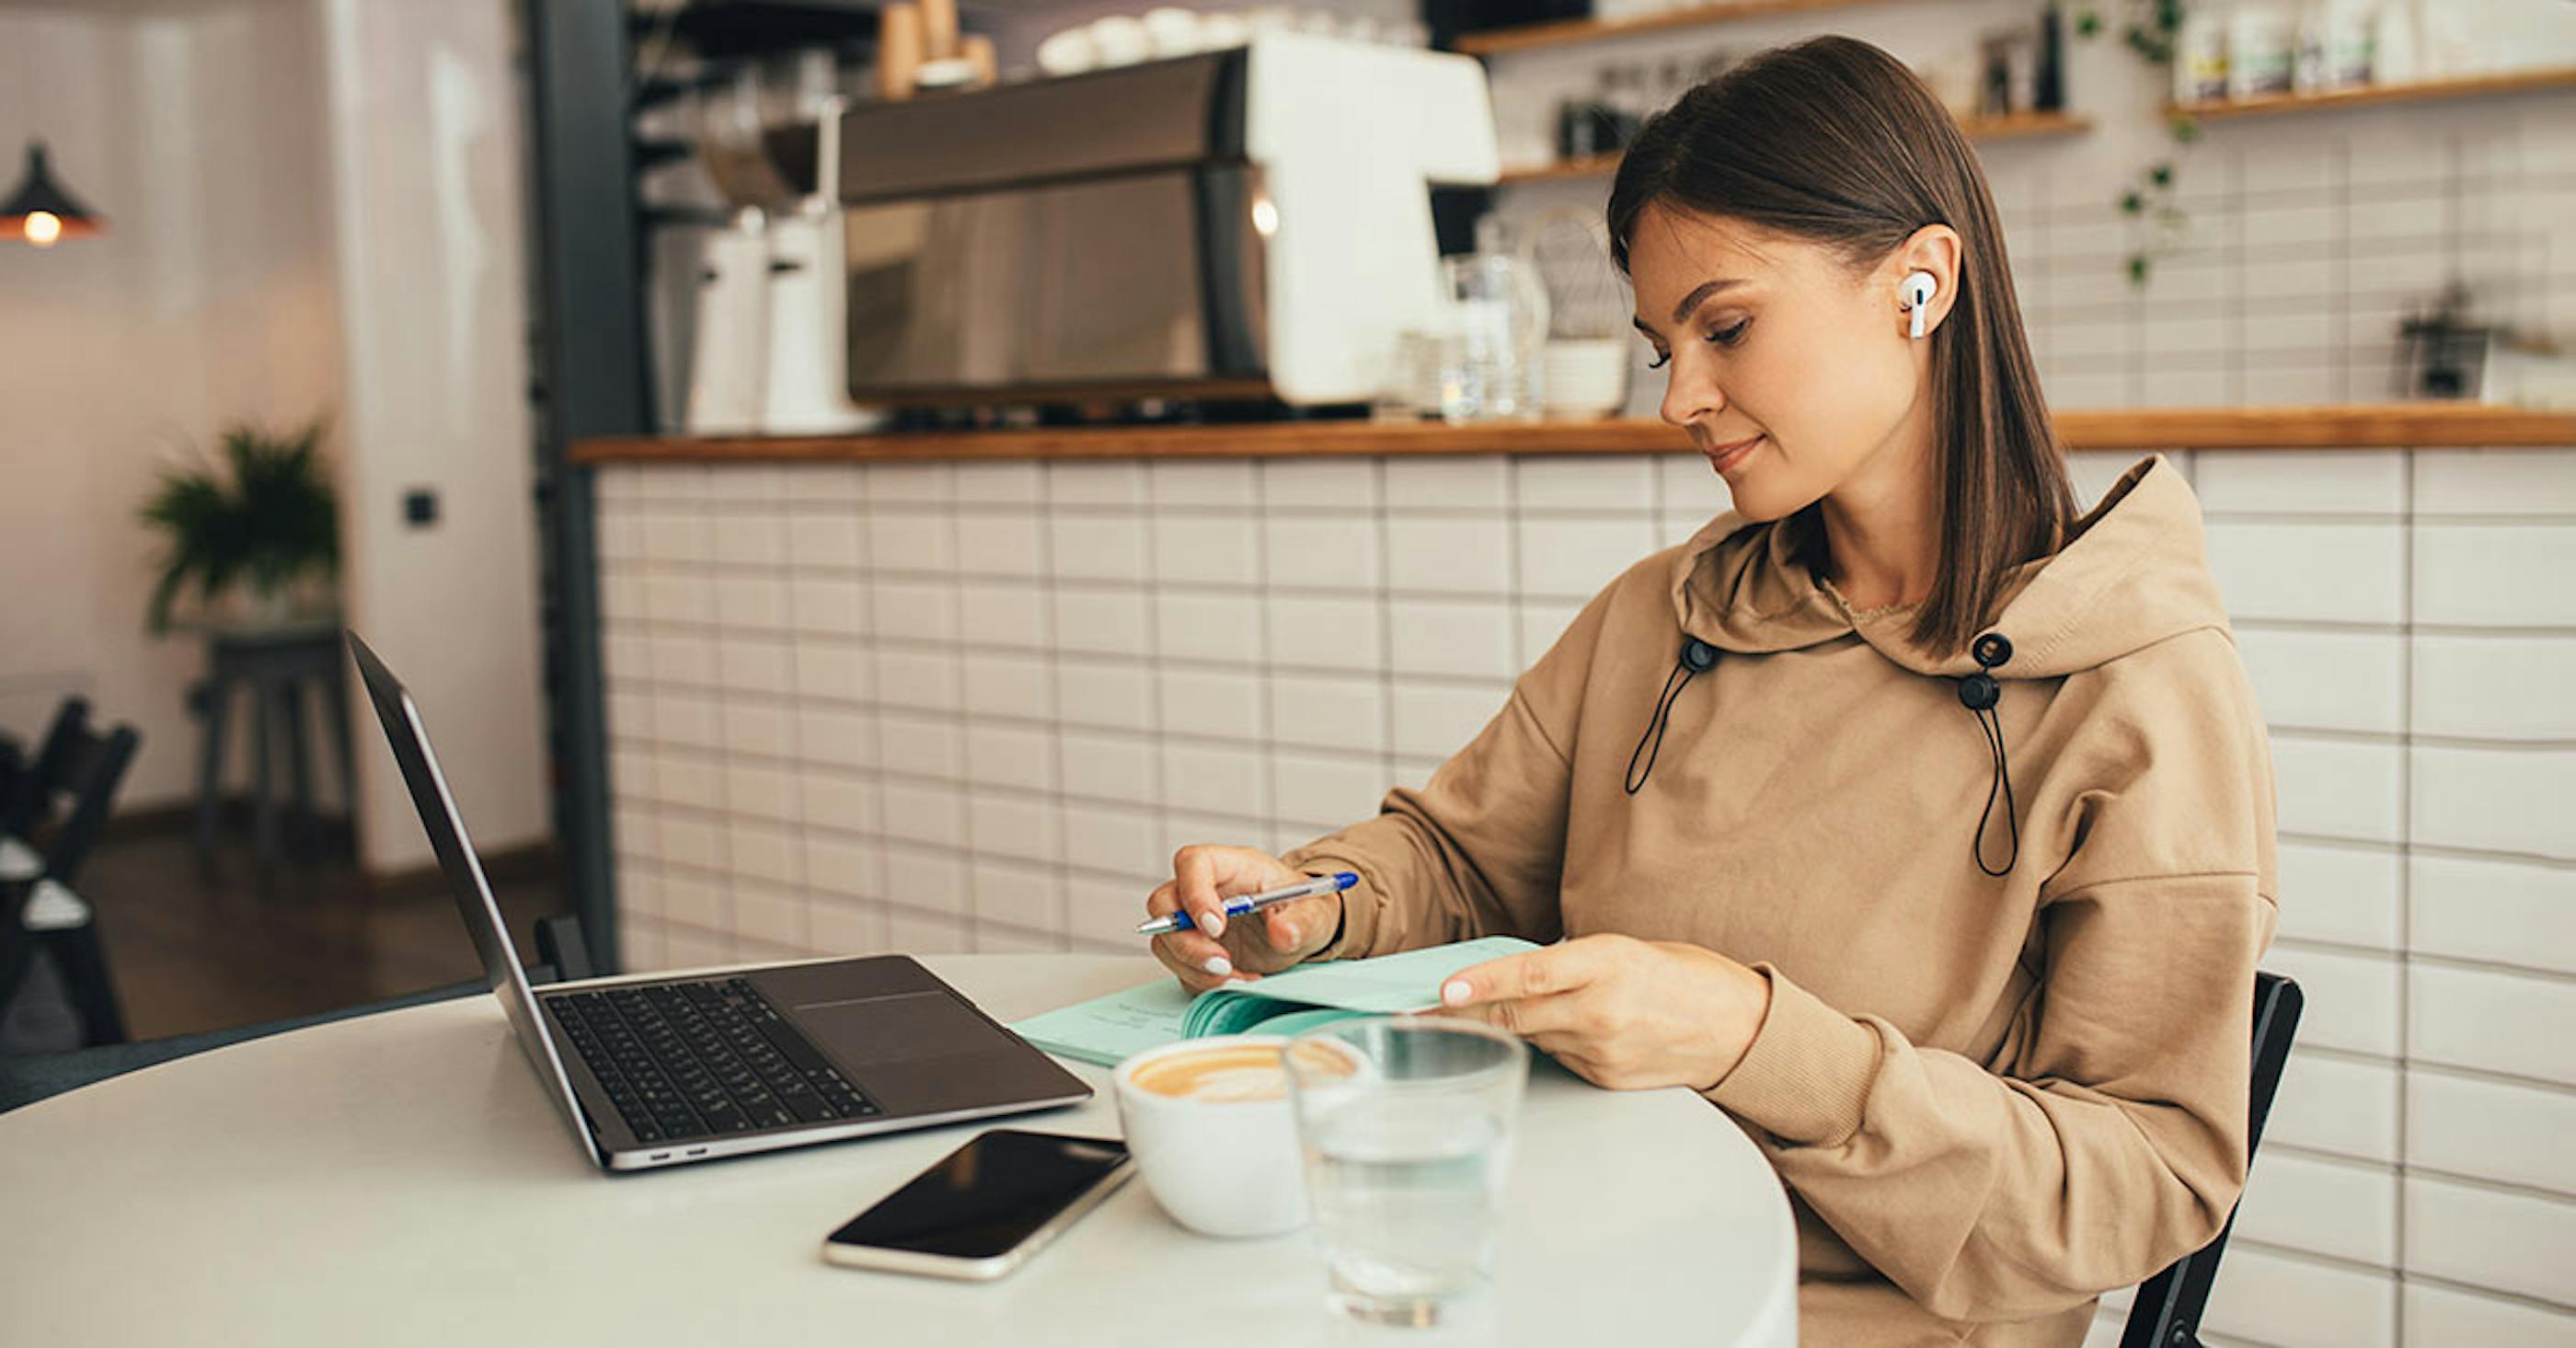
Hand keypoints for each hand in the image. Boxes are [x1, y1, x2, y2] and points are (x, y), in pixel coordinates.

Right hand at [1145, 845, 1344, 995]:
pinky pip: (1180, 969)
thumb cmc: (1301, 909)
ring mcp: (1193, 922)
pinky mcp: (1194, 951)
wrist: (1302, 932)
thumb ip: (1301, 922)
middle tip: (1224, 962)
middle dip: (1188, 942)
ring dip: (1196, 968)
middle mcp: (1203, 891)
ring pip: (1166, 942)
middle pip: (1164, 905)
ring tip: (1239, 976)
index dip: (1195, 893)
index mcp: (1230, 867)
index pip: (1192, 863)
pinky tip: (1238, 980)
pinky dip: (1204, 982)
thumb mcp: (1314, 912)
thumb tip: (1283, 934)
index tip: (1216, 926)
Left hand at [1432, 933, 1771, 1091]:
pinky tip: (1569, 1030)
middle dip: (1464, 1013)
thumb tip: (1511, 974)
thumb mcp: (1625, 949)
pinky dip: (1551, 1042)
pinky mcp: (1604, 1078)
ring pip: (1532, 1036)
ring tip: (1514, 1007)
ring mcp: (1602, 1050)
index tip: (1442, 991)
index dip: (1481, 984)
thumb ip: (1569, 963)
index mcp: (1608, 963)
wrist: (1735, 1027)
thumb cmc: (1681, 975)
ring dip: (1514, 1023)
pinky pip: (1558, 1057)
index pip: (1531, 974)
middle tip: (1420, 1011)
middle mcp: (1602, 1010)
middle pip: (1516, 1014)